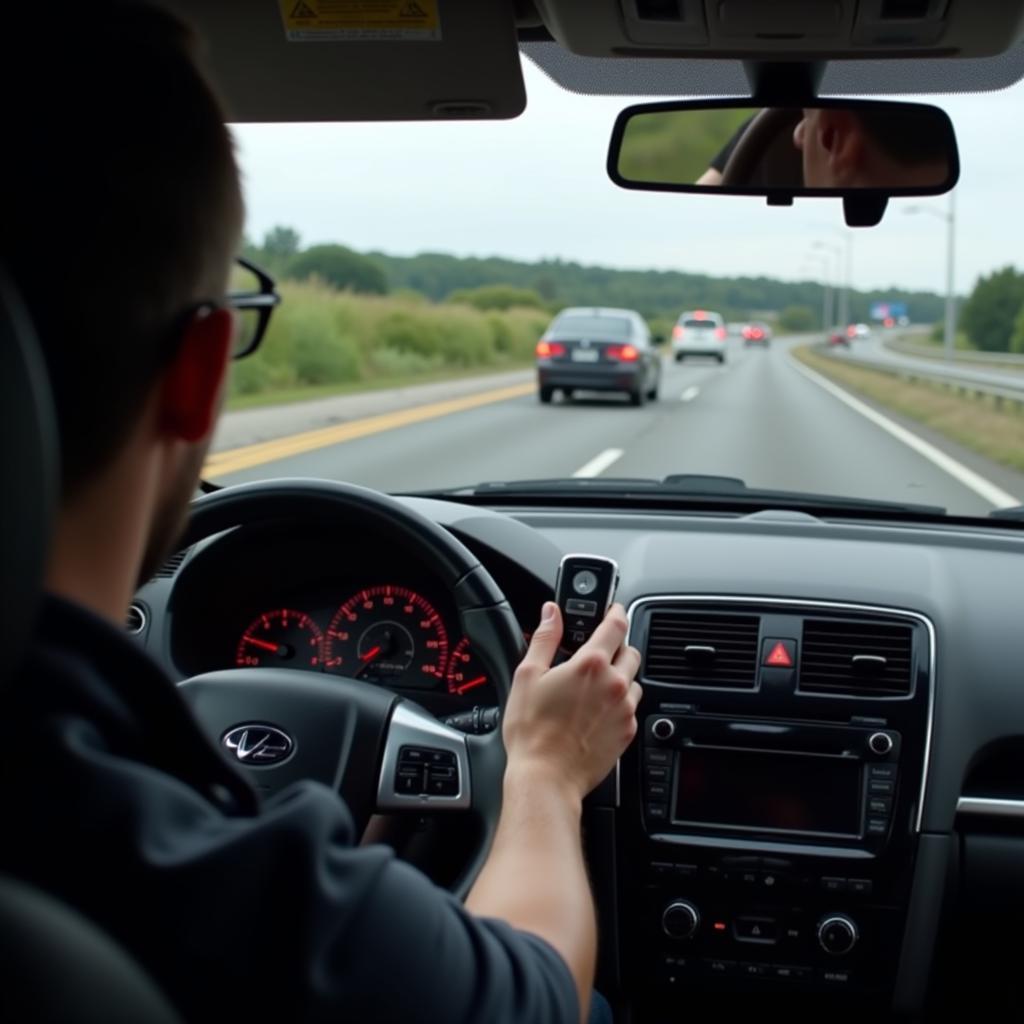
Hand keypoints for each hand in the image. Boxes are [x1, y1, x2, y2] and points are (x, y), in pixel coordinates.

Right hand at [501, 601, 641, 799]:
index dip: (615, 611)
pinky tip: (597, 710)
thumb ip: (544, 638)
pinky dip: (619, 702)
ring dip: (620, 675)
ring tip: (595, 685)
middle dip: (616, 645)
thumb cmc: (533, 731)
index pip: (616, 624)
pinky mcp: (628, 731)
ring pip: (634, 679)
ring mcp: (625, 709)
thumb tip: (551, 613)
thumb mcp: (528, 675)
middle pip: (630, 650)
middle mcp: (615, 684)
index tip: (612, 608)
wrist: (547, 777)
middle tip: (597, 651)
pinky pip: (632, 707)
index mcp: (591, 664)